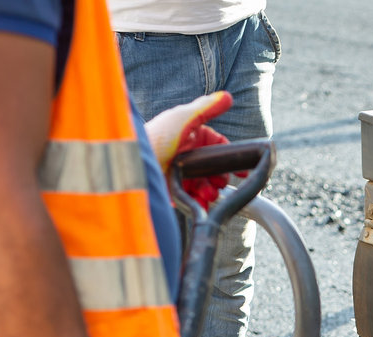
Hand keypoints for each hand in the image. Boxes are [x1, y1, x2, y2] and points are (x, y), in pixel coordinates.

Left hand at [144, 91, 234, 207]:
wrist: (132, 167)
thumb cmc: (153, 139)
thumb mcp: (181, 119)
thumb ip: (205, 107)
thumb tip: (228, 96)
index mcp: (190, 136)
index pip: (218, 145)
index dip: (229, 156)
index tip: (240, 168)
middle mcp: (186, 154)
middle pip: (214, 168)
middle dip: (220, 177)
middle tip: (219, 182)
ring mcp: (181, 173)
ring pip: (206, 185)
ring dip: (211, 191)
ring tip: (208, 193)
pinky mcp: (174, 190)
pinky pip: (193, 199)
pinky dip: (200, 202)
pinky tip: (200, 202)